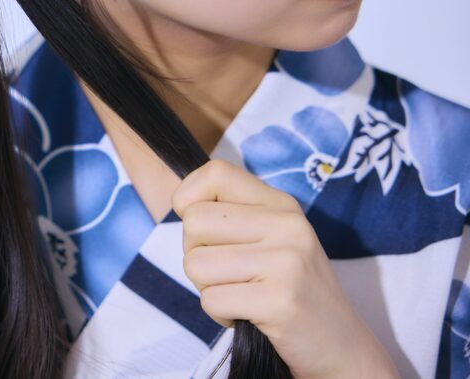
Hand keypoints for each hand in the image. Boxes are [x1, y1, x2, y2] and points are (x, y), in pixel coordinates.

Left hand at [171, 159, 396, 378]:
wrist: (343, 348)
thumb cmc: (291, 290)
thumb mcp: (271, 238)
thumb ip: (232, 215)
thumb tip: (180, 203)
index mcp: (281, 204)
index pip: (215, 173)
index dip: (190, 199)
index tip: (202, 230)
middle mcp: (287, 225)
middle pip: (194, 222)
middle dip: (196, 253)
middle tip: (227, 274)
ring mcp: (286, 262)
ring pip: (196, 263)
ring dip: (207, 288)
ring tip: (241, 295)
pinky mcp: (280, 301)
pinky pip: (211, 300)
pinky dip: (220, 315)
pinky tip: (249, 316)